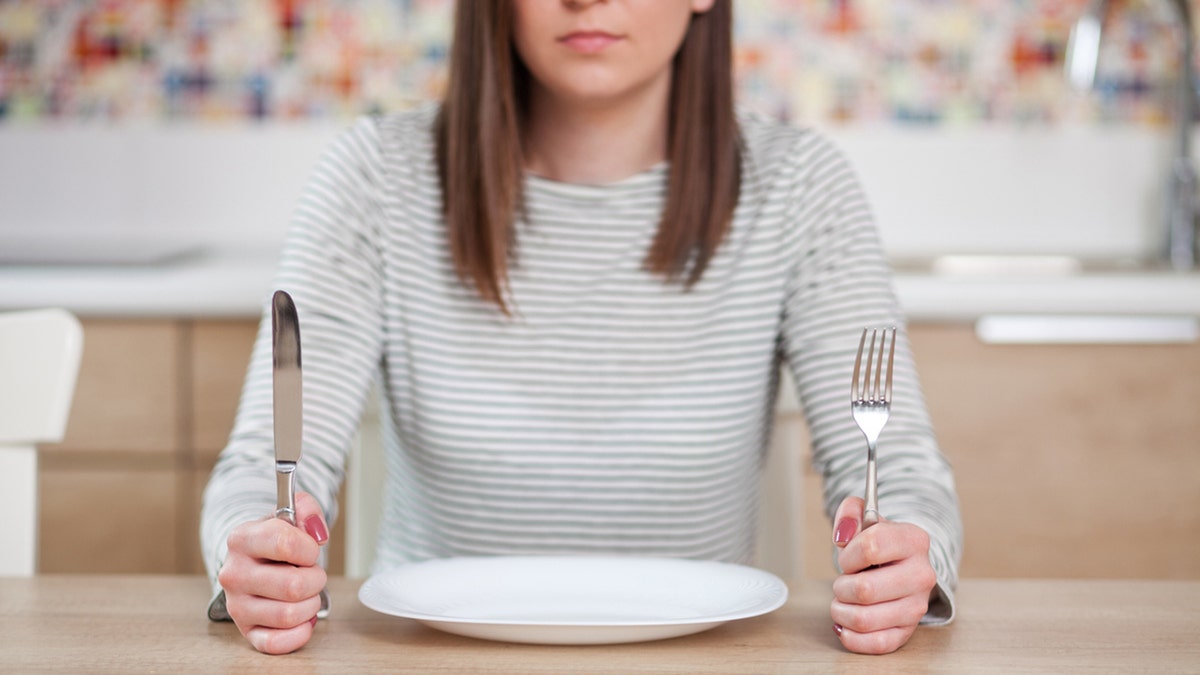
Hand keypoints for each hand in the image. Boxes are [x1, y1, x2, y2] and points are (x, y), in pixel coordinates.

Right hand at [218, 491, 328, 653]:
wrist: (253, 561)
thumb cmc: (275, 541)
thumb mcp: (290, 514)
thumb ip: (307, 508)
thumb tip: (317, 532)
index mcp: (242, 539)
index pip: (286, 543)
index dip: (309, 549)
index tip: (309, 550)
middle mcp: (234, 574)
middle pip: (293, 585)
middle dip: (315, 579)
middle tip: (310, 574)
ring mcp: (237, 605)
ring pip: (289, 614)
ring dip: (310, 604)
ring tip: (304, 593)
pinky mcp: (246, 630)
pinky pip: (275, 644)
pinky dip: (299, 633)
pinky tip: (303, 619)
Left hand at [829, 496, 936, 654]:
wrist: (901, 567)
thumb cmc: (878, 546)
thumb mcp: (865, 520)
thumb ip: (850, 513)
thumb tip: (843, 533)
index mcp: (914, 540)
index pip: (870, 547)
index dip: (848, 555)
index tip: (848, 558)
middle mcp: (922, 574)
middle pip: (864, 589)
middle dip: (842, 586)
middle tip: (845, 582)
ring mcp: (917, 606)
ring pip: (863, 619)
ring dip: (841, 610)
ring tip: (844, 601)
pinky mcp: (907, 631)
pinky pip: (875, 643)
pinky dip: (851, 636)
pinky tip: (846, 623)